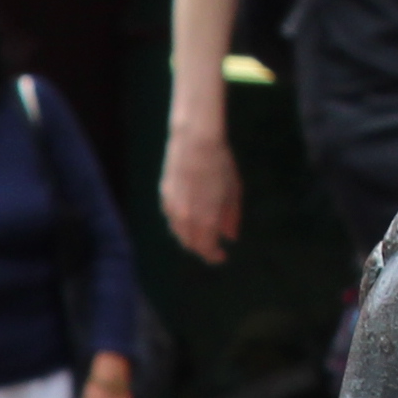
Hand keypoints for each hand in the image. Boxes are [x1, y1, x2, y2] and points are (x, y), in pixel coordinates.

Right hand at [165, 126, 243, 265]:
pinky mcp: (164, 196)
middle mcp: (186, 218)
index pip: (206, 248)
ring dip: (190, 238)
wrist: (194, 140)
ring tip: (201, 234)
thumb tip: (230, 237)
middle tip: (212, 247)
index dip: (213, 256)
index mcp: (205, 218)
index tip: (222, 257)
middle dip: (201, 249)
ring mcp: (172, 207)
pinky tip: (189, 217)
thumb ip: (231, 216)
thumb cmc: (220, 162)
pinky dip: (181, 224)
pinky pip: (172, 218)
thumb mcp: (232, 190)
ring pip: (178, 233)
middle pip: (190, 244)